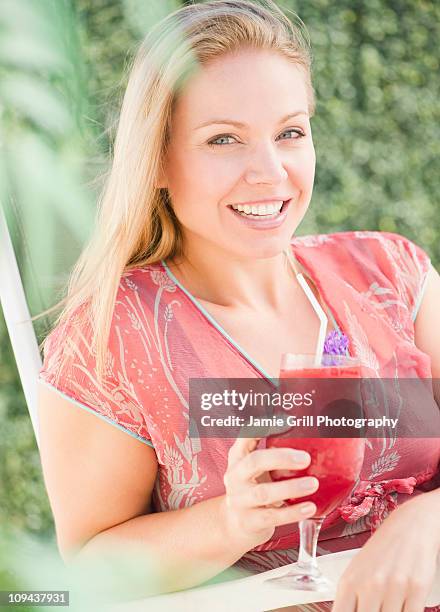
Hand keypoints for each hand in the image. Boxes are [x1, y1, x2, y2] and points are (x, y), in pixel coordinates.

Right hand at [222, 437, 317, 550]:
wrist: (235, 524)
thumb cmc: (253, 488)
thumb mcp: (256, 468)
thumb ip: (273, 454)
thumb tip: (310, 436)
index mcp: (238, 457)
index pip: (246, 436)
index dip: (263, 427)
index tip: (286, 421)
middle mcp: (235, 476)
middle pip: (254, 462)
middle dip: (280, 458)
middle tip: (305, 459)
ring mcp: (240, 500)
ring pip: (263, 492)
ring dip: (290, 487)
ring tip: (313, 484)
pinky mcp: (249, 521)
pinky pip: (272, 517)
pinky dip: (292, 512)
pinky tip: (309, 507)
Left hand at [332, 490, 439, 611]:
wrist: (410, 525)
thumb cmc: (382, 550)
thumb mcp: (357, 571)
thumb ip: (351, 598)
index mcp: (349, 582)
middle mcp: (369, 585)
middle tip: (377, 606)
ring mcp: (393, 587)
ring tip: (392, 601)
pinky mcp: (417, 588)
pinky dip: (407, 611)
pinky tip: (404, 603)